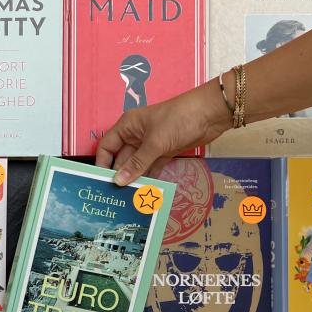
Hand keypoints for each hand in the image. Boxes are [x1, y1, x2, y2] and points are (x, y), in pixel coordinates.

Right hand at [96, 80, 231, 185]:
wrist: (211, 113)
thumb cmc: (178, 119)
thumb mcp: (155, 142)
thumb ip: (137, 163)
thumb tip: (118, 181)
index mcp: (127, 126)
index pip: (107, 146)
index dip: (102, 163)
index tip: (101, 182)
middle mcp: (135, 135)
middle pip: (121, 158)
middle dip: (119, 175)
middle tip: (115, 196)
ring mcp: (150, 144)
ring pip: (137, 165)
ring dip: (134, 179)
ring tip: (128, 198)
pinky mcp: (164, 151)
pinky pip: (151, 167)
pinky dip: (149, 177)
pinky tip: (146, 191)